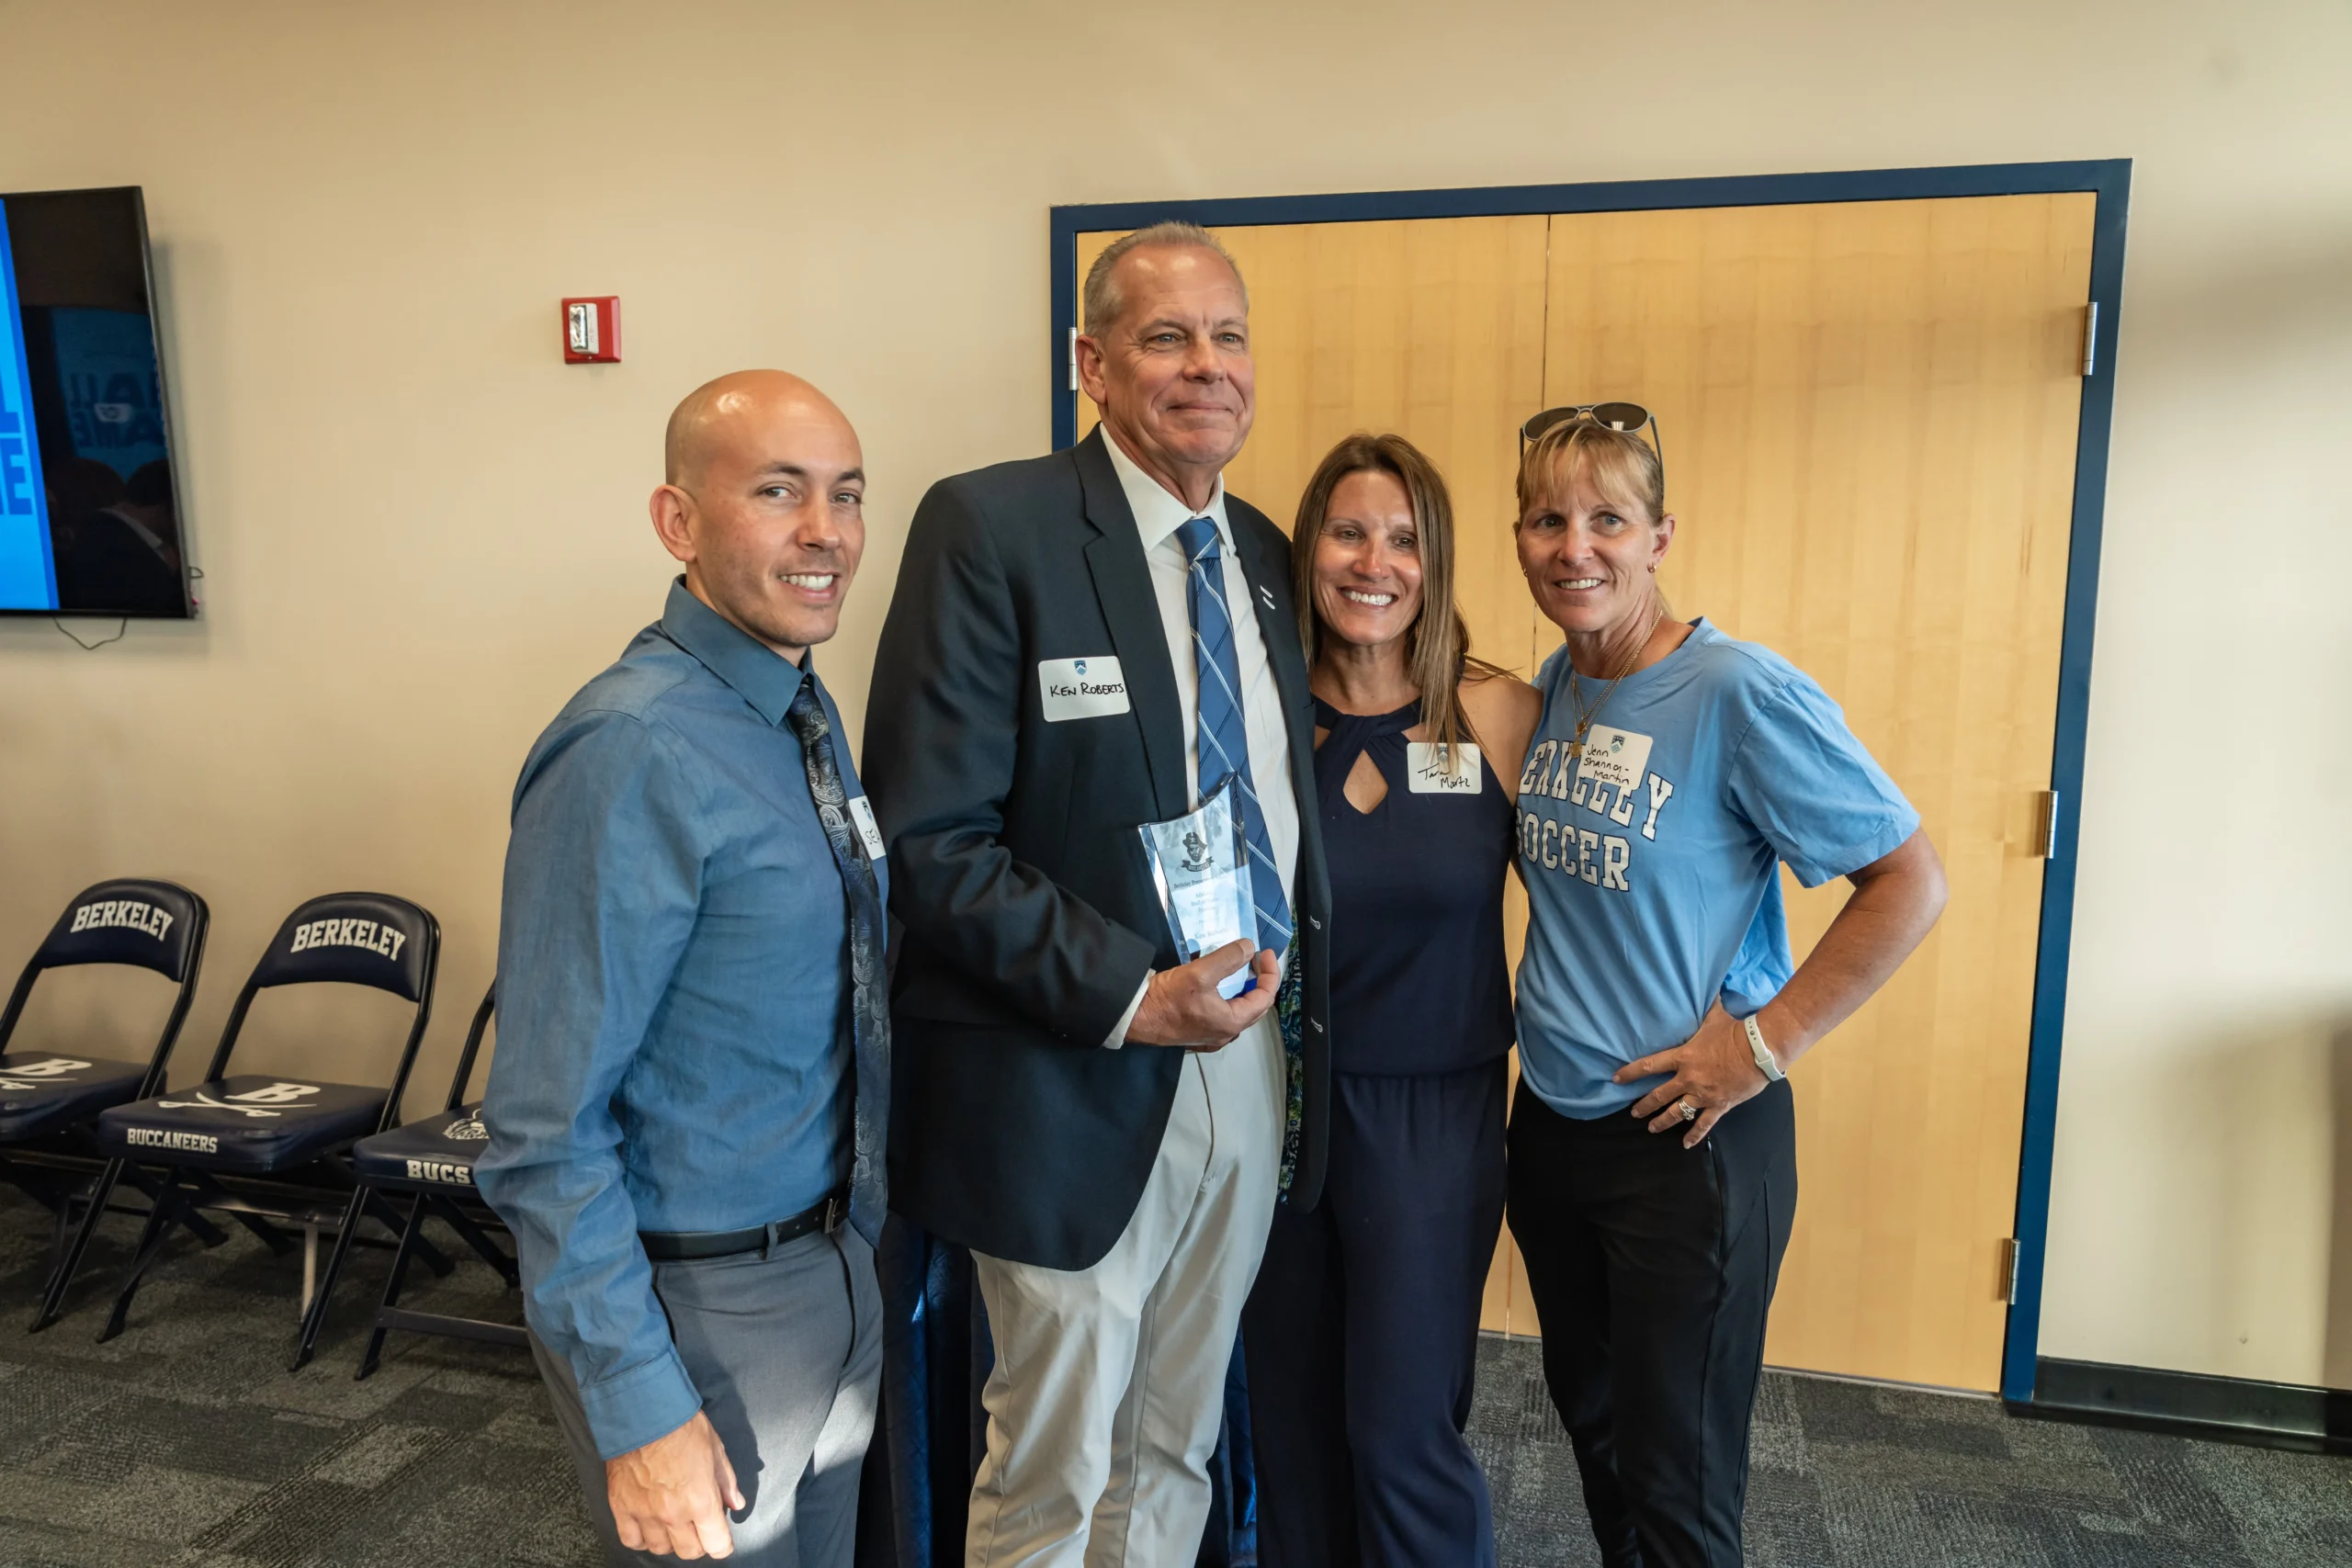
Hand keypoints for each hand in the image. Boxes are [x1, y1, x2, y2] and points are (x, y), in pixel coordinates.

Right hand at [606, 1409, 743, 1558]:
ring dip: (670, 1540)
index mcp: (701, 1501)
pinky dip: (641, 1538)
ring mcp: (645, 1514)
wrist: (643, 1413)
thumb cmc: (683, 1427)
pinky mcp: (621, 1508)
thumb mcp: (715, 1449)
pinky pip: (631, 1540)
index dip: (722, 1544)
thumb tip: (735, 1505)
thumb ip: (726, 1482)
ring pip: (660, 1549)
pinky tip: (648, 1525)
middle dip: (699, 1542)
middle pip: (689, 1552)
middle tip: (698, 1527)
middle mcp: (673, 1514)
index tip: (721, 1539)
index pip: (716, 1545)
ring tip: (672, 1523)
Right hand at [1125, 940, 1279, 1051]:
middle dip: (1258, 981)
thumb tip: (1248, 947)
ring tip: (1237, 969)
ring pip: (1238, 1012)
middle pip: (1255, 1007)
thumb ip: (1228, 958)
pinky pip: (1222, 1017)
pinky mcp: (1197, 1035)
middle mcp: (1225, 1034)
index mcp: (1231, 1022)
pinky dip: (1227, 999)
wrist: (1134, 1017)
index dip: (1269, 972)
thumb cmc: (1167, 998)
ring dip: (1242, 990)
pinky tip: (1218, 987)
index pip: (1265, 997)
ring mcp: (1211, 1037)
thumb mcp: (1199, 973)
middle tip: (1254, 959)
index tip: (1263, 953)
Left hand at [1614, 1002, 1768, 1148]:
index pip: (1650, 1066)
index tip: (1617, 1079)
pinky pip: (1704, 1124)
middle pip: (1659, 1095)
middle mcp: (1688, 1079)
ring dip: (1662, 1122)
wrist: (1759, 1050)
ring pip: (1676, 1113)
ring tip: (1651, 1128)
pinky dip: (1694, 1135)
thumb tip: (1706, 987)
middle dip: (1643, 1105)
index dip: (1631, 1073)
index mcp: (1683, 1057)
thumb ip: (1705, 1006)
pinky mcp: (1719, 1105)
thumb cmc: (1735, 1031)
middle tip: (1633, 1113)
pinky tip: (1686, 1145)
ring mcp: (1703, 1095)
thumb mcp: (1714, 1016)